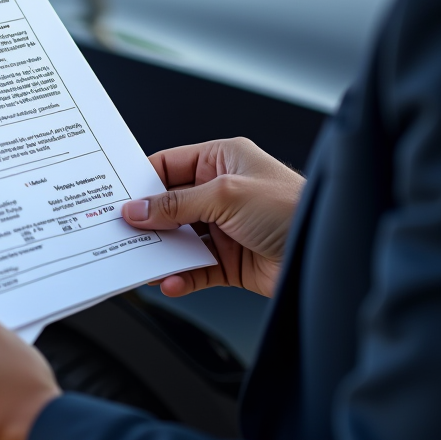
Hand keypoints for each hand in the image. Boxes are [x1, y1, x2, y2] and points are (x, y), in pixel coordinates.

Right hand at [122, 137, 303, 298]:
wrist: (324, 254)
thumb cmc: (291, 208)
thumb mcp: (225, 195)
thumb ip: (176, 204)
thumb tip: (137, 209)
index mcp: (222, 159)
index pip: (169, 166)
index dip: (142, 181)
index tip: (116, 196)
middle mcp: (222, 191)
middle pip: (169, 205)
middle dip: (146, 220)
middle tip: (119, 230)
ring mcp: (225, 227)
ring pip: (178, 239)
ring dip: (160, 251)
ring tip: (139, 260)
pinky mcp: (230, 260)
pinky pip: (194, 268)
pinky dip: (179, 276)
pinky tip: (169, 280)